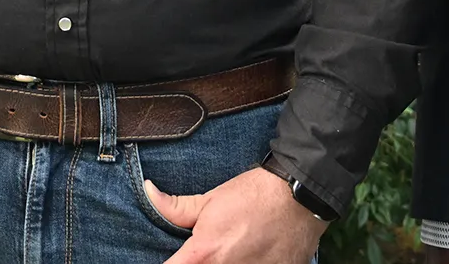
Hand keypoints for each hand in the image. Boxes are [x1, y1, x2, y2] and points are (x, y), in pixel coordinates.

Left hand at [146, 165, 326, 263]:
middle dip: (199, 263)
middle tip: (212, 250)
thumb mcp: (210, 198)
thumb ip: (175, 207)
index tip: (176, 258)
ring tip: (235, 248)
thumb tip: (148, 192)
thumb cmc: (253, 195)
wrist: (300, 197)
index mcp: (204, 254)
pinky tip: (251, 255)